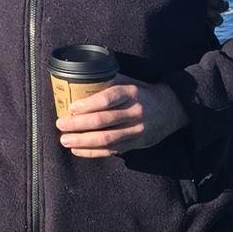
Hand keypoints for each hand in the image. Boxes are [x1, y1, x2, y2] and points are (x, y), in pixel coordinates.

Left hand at [56, 80, 186, 157]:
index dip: (88, 104)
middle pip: (104, 121)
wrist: (172, 108)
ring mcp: (137, 130)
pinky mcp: (137, 144)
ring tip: (65, 140)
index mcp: (131, 92)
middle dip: (79, 125)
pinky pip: (113, 150)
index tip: (71, 108)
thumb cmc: (142, 92)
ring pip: (107, 139)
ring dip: (83, 141)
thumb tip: (77, 79)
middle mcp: (135, 112)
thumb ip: (107, 80)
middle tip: (61, 125)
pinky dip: (93, 152)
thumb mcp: (128, 81)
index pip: (108, 99)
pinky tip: (78, 150)